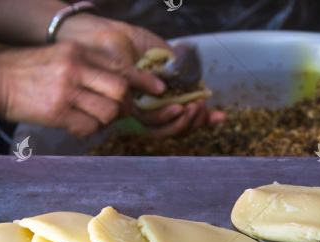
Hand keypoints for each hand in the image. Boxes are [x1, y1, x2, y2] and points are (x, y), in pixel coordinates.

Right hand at [0, 43, 161, 137]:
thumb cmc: (27, 71)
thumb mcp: (60, 57)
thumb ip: (87, 68)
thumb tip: (119, 85)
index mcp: (79, 53)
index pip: (122, 66)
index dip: (144, 80)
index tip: (159, 89)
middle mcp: (76, 69)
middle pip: (120, 91)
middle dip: (125, 106)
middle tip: (117, 112)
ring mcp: (66, 91)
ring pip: (107, 112)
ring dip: (106, 121)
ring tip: (92, 118)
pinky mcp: (56, 112)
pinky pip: (88, 128)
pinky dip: (88, 131)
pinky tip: (77, 126)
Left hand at [57, 15, 226, 136]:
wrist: (97, 34)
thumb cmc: (126, 39)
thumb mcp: (160, 49)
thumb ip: (179, 67)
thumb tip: (200, 83)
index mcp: (161, 93)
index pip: (184, 113)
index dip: (204, 120)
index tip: (222, 117)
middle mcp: (150, 104)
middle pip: (175, 128)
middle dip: (193, 123)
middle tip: (200, 108)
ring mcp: (139, 107)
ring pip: (163, 129)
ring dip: (181, 122)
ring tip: (189, 108)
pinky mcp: (127, 107)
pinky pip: (150, 121)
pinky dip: (166, 117)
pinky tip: (177, 106)